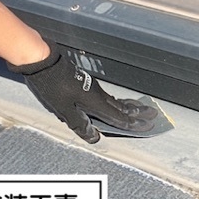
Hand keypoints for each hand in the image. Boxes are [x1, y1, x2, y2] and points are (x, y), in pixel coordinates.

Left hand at [9, 47, 157, 142]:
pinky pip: (108, 97)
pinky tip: (116, 104)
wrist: (45, 62)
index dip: (133, 123)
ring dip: (130, 107)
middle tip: (153, 114)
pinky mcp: (87, 84)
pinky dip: (118, 103)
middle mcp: (98, 95)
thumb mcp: (63, 109)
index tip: (148, 125)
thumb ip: (79, 123)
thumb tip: (94, 136)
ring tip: (139, 110)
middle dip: (138, 113)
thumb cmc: (53, 86)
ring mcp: (94, 88)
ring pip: (116, 101)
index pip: (119, 117)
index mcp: (96, 102)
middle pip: (123, 107)